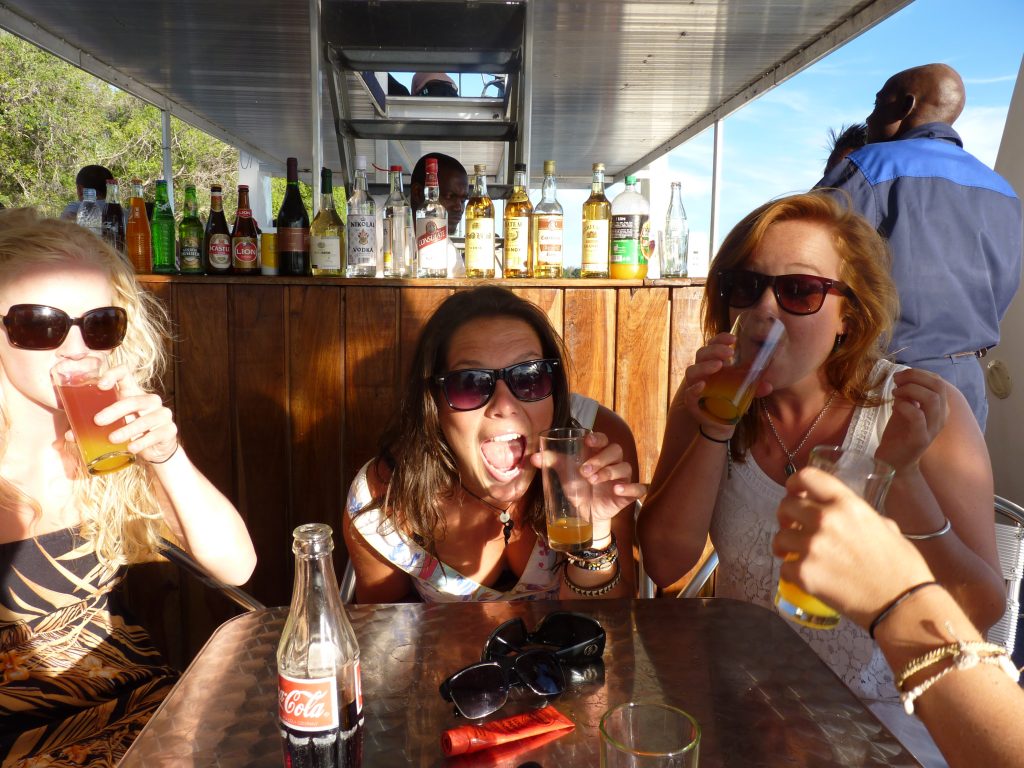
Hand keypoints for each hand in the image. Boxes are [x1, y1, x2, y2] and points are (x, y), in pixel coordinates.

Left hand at [93, 363, 179, 463]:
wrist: (156, 449)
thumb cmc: (131, 431)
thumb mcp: (114, 425)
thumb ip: (94, 427)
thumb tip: (69, 435)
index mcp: (133, 393)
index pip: (126, 373)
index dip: (114, 374)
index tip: (101, 385)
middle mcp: (150, 401)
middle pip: (134, 400)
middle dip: (114, 410)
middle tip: (97, 421)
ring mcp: (162, 415)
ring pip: (145, 419)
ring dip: (127, 429)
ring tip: (112, 439)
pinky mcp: (169, 431)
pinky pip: (155, 435)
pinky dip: (142, 442)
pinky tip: (131, 447)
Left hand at [529, 430, 645, 527]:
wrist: (585, 513)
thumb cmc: (578, 486)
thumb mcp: (564, 473)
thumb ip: (551, 462)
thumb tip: (533, 457)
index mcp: (598, 453)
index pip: (604, 439)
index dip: (598, 438)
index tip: (588, 440)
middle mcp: (613, 463)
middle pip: (615, 451)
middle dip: (600, 459)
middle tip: (584, 471)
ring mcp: (622, 478)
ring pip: (624, 467)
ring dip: (609, 472)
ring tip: (593, 481)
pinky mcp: (628, 494)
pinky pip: (638, 488)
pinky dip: (630, 488)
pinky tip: (617, 490)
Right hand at [674, 332, 771, 438]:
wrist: (722, 423)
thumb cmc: (731, 400)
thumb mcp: (746, 390)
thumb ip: (756, 387)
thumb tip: (769, 386)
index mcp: (713, 364)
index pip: (712, 345)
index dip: (720, 339)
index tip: (733, 339)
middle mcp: (702, 372)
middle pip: (701, 354)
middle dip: (715, 350)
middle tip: (730, 352)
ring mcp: (695, 386)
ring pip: (692, 371)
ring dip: (704, 366)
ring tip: (718, 365)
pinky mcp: (692, 402)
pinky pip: (688, 393)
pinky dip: (694, 388)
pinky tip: (703, 385)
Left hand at [773, 467, 933, 629]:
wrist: (903, 604)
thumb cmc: (902, 567)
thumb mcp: (886, 527)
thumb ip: (860, 515)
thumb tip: (847, 516)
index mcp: (846, 504)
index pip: (807, 476)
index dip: (795, 482)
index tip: (794, 492)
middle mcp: (824, 520)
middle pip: (787, 505)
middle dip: (786, 515)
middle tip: (792, 527)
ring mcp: (811, 546)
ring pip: (780, 536)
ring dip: (785, 545)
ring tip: (794, 553)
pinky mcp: (803, 573)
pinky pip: (783, 566)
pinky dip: (790, 572)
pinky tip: (804, 575)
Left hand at [875, 368, 947, 472]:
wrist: (894, 461)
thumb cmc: (900, 433)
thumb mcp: (905, 408)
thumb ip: (908, 394)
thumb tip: (904, 377)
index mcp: (940, 408)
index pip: (938, 381)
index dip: (919, 373)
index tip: (900, 375)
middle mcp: (941, 417)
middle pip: (938, 386)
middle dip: (915, 377)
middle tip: (896, 380)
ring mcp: (933, 428)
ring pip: (932, 399)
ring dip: (911, 390)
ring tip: (895, 392)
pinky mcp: (921, 439)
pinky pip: (918, 416)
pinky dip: (905, 406)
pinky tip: (894, 406)